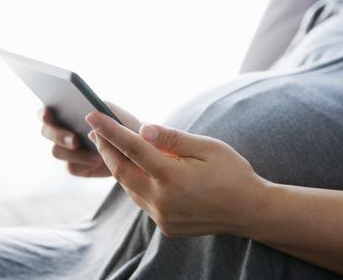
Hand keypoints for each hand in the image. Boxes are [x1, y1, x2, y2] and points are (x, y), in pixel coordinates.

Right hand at [39, 102, 141, 176]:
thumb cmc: (130, 127)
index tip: (49, 112)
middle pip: (47, 132)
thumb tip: (91, 115)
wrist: (144, 152)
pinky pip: (72, 168)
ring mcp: (70, 149)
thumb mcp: (121, 116)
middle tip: (75, 139)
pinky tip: (99, 163)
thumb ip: (107, 112)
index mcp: (69, 110)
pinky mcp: (79, 166)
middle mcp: (65, 129)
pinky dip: (84, 165)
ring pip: (57, 152)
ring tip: (96, 154)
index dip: (44, 112)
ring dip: (74, 152)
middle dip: (59, 135)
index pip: (46, 110)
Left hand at [85, 111, 268, 236]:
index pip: (132, 148)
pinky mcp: (165, 226)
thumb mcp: (207, 147)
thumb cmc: (232, 173)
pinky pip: (142, 201)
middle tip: (96, 130)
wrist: (249, 211)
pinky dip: (135, 183)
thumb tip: (142, 128)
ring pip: (129, 188)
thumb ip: (172, 139)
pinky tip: (137, 170)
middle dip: (106, 148)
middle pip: (121, 171)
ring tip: (113, 147)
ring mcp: (162, 217)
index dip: (110, 130)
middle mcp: (162, 200)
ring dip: (119, 166)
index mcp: (173, 177)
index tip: (92, 116)